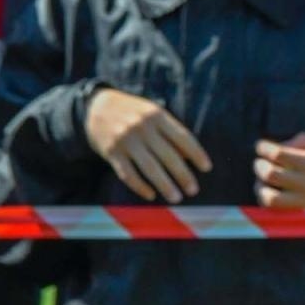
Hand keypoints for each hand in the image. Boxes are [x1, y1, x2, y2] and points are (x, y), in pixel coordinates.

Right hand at [85, 89, 210, 202]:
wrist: (97, 106)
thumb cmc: (134, 112)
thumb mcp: (154, 113)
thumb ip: (170, 132)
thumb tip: (189, 157)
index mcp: (157, 116)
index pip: (183, 137)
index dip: (197, 154)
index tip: (207, 168)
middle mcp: (142, 127)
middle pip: (168, 156)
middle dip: (183, 175)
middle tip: (193, 190)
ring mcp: (126, 140)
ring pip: (149, 168)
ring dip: (165, 185)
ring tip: (176, 198)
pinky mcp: (111, 153)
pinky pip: (128, 174)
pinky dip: (140, 186)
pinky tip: (151, 195)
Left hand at [254, 132, 304, 207]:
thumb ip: (304, 140)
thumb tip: (280, 145)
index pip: (279, 154)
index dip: (264, 148)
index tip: (261, 145)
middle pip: (270, 174)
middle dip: (259, 164)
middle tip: (261, 160)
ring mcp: (304, 200)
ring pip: (269, 197)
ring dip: (258, 185)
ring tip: (261, 178)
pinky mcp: (303, 212)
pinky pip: (276, 210)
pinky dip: (266, 200)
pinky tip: (268, 191)